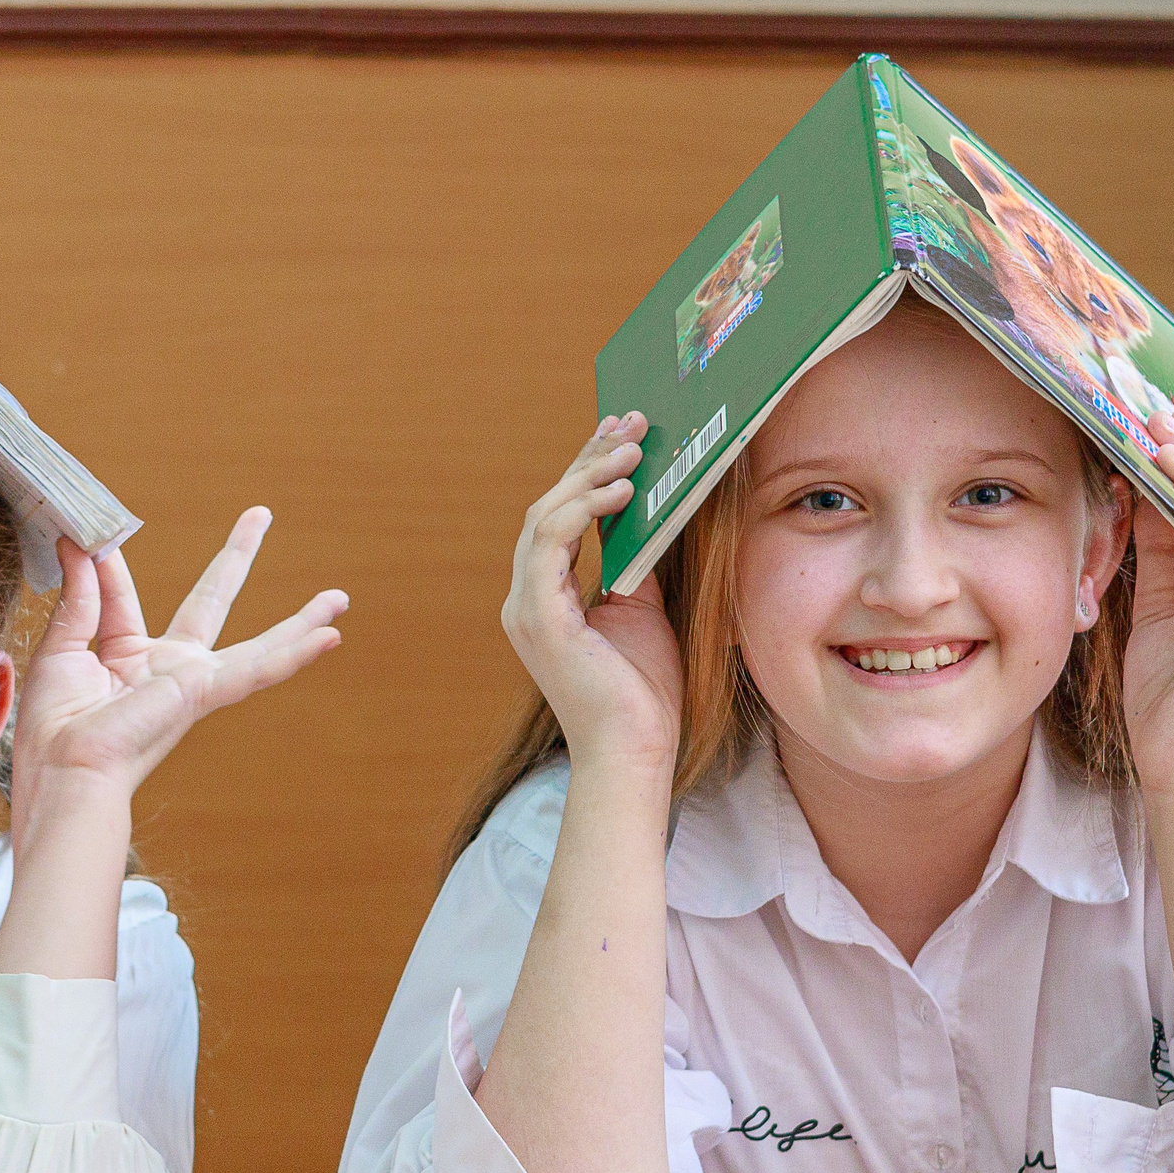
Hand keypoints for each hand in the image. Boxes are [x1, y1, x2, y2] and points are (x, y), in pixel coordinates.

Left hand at [12, 509, 346, 800]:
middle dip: (237, 558)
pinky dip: (297, 654)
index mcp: (126, 659)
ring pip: (259, 644)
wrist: (65, 770)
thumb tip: (79, 544)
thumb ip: (79, 596)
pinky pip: (260, 671)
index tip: (93, 535)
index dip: (109, 565)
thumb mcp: (61, 648)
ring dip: (300, 620)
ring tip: (338, 598)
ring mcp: (192, 680)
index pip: (123, 596)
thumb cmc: (54, 728)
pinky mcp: (205, 692)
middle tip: (261, 515)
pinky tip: (332, 637)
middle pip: (212, 601)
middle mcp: (167, 668)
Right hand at [503, 413, 682, 770]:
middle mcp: (526, 598)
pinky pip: (550, 544)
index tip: (618, 430)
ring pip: (544, 517)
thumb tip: (647, 509)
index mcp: (545, 597)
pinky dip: (582, 510)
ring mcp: (526, 609)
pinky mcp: (539, 619)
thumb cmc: (643, 692)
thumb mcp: (642, 610)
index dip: (586, 469)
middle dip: (590, 458)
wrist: (635, 751)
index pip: (559, 517)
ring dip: (589, 476)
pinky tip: (620, 492)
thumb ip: (633, 562)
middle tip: (631, 422)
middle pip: (548, 507)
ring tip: (633, 449)